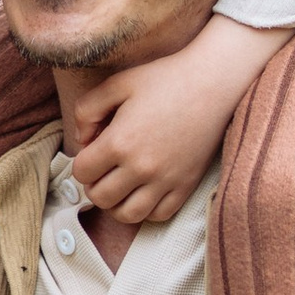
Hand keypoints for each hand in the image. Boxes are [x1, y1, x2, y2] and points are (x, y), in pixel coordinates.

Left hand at [68, 14, 280, 229]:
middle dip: (94, 184)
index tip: (93, 151)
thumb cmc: (165, 79)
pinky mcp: (186, 186)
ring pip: (127, 215)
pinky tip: (145, 189)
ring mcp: (165, 180)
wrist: (212, 83)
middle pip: (100, 197)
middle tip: (103, 169)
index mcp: (119, 142)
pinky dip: (146, 209)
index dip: (82, 162)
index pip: (81, 172)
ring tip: (120, 184)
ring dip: (116, 203)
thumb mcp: (117, 83)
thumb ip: (87, 110)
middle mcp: (141, 167)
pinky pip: (158, 215)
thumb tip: (82, 139)